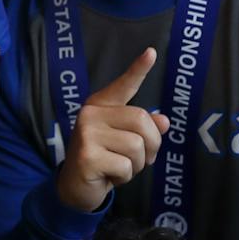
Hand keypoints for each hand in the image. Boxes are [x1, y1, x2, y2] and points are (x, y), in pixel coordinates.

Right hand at [55, 47, 168, 212]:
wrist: (75, 187)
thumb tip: (164, 121)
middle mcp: (91, 114)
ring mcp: (87, 133)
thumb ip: (142, 130)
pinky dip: (124, 177)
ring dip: (136, 165)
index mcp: (101, 106)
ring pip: (136, 146)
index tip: (152, 52)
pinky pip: (126, 166)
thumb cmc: (103, 160)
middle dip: (151, 146)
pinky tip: (109, 177)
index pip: (123, 86)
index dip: (138, 70)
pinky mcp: (87, 155)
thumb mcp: (124, 142)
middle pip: (142, 120)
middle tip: (140, 159)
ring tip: (119, 168)